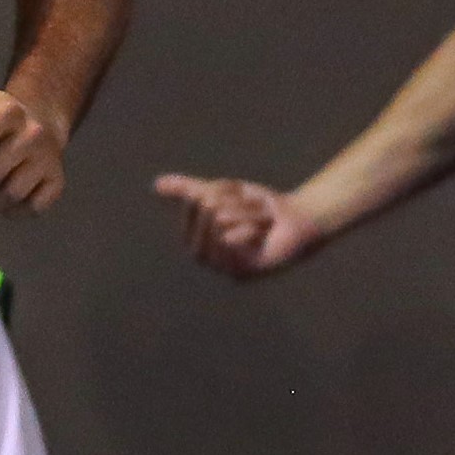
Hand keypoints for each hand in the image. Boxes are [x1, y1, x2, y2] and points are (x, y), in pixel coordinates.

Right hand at [152, 174, 323, 277]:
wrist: (297, 221)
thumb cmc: (259, 210)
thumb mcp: (222, 194)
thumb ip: (190, 191)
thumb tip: (157, 184)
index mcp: (199, 244)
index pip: (191, 212)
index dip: (210, 197)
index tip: (226, 194)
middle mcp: (209, 261)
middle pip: (207, 214)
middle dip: (234, 202)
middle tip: (252, 208)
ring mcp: (226, 268)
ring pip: (221, 222)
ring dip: (247, 212)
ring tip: (262, 220)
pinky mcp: (244, 270)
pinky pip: (232, 238)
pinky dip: (252, 226)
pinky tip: (265, 233)